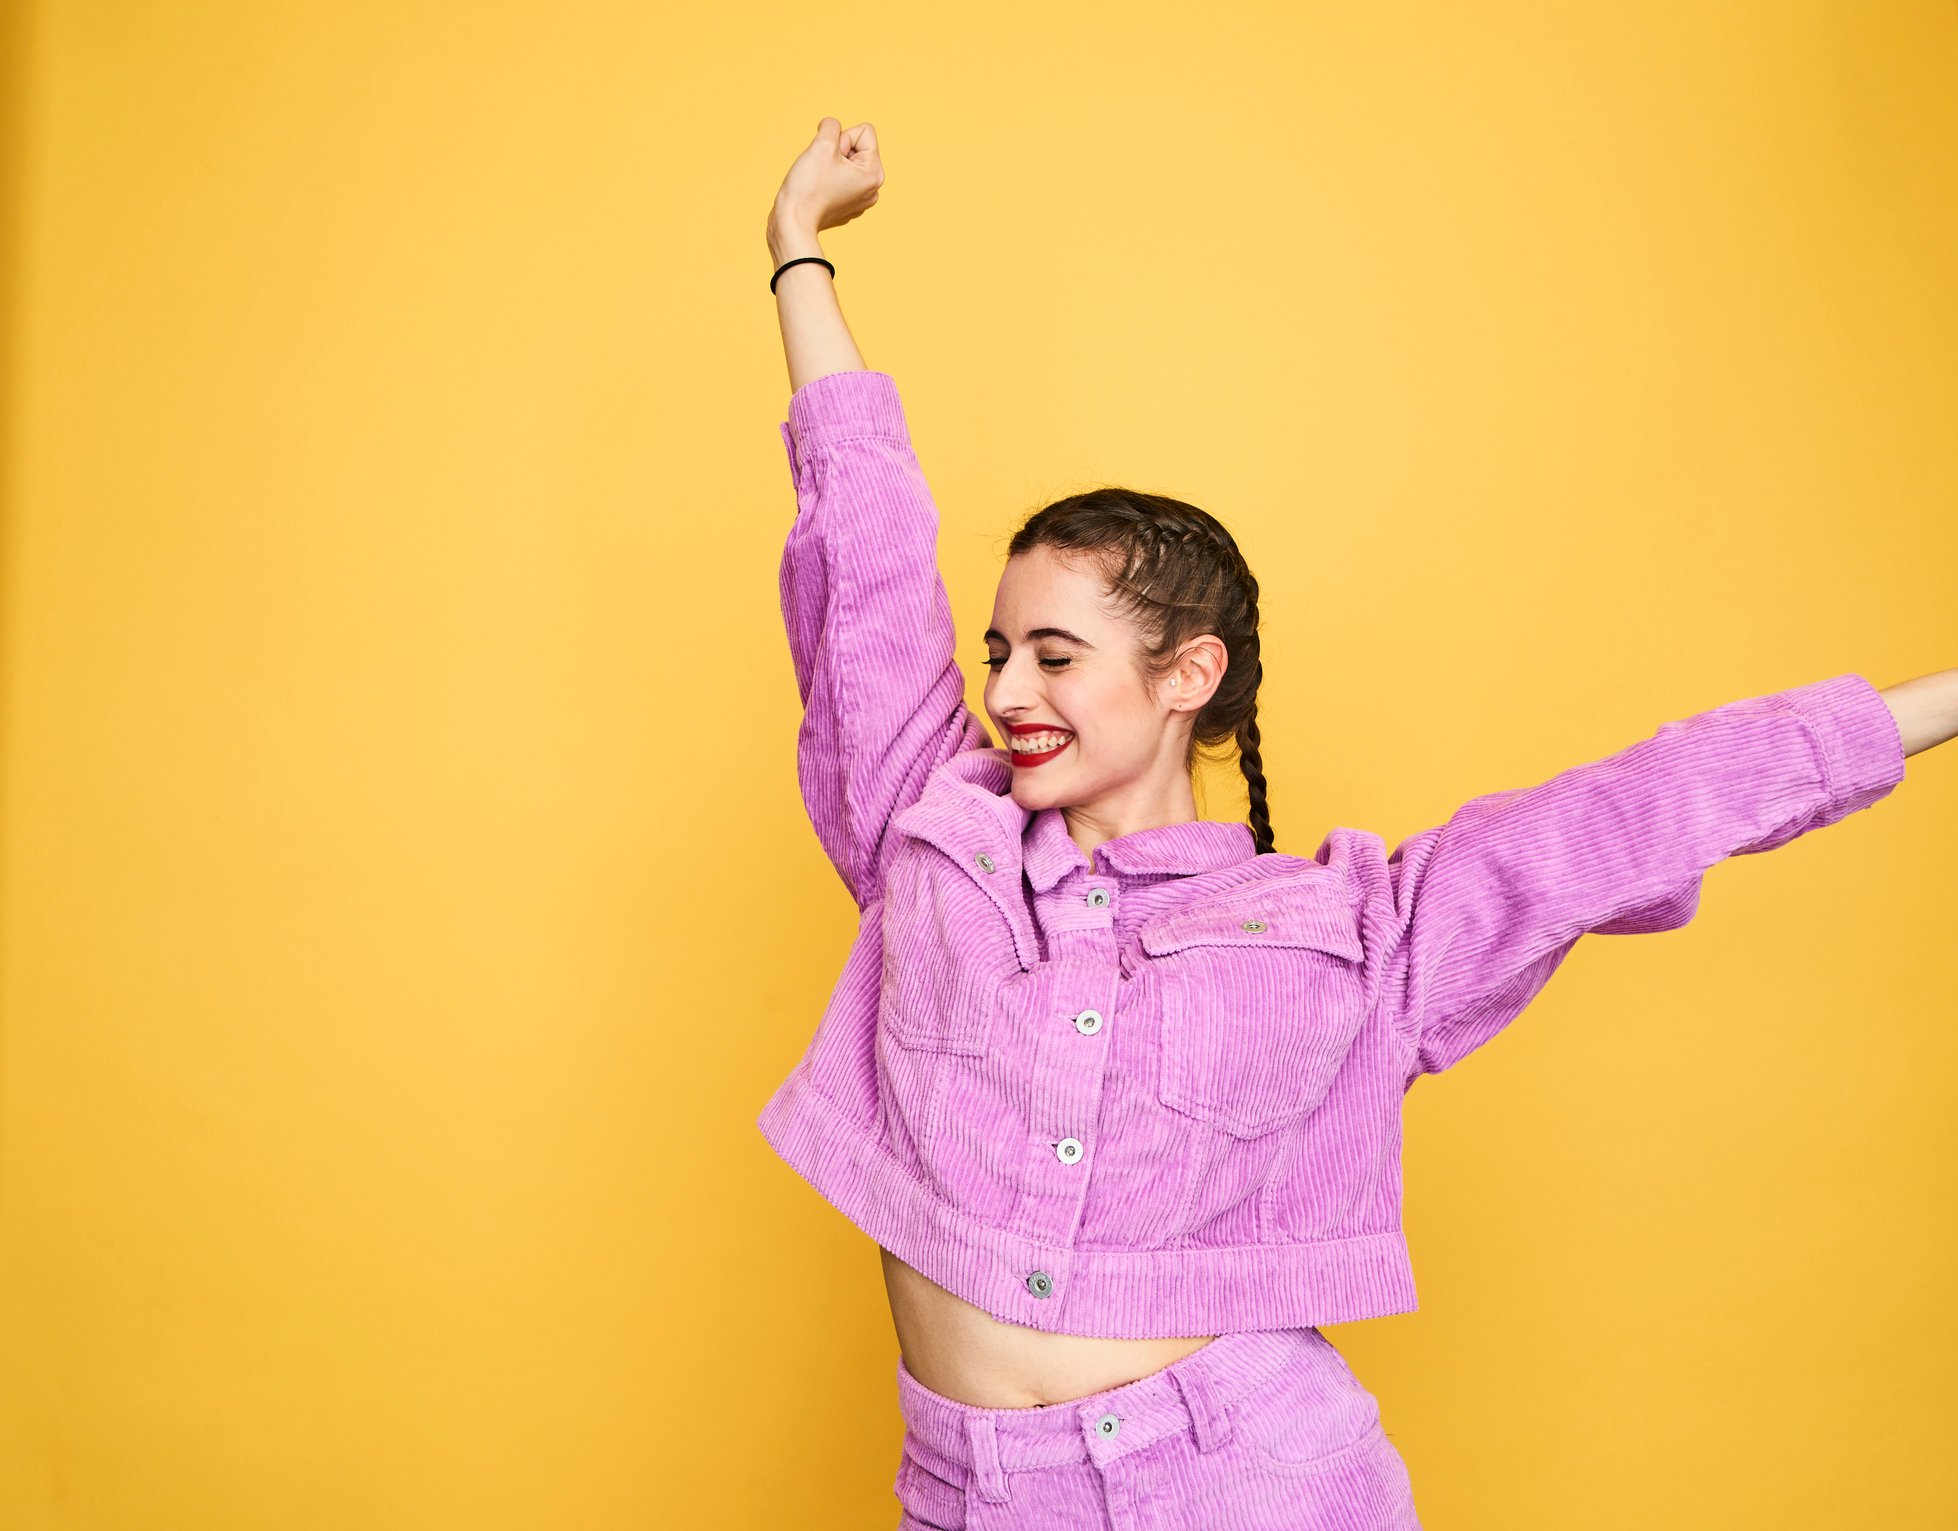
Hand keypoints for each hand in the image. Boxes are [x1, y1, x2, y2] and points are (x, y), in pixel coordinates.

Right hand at [768, 118, 883, 252]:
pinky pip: (839, 178)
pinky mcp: (846, 207)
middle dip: (836, 151)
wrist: (793, 224)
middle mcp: (873, 189)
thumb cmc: (808, 187)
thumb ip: (832, 125)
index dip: (842, 138)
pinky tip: (818, 192)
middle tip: (823, 170)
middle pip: (856, 147)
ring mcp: (860, 200)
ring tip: (820, 181)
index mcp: (875, 174)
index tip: (831, 158)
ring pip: (846, 162)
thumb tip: (832, 127)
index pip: (864, 132)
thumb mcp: (822, 144)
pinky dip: (826, 179)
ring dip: (830, 163)